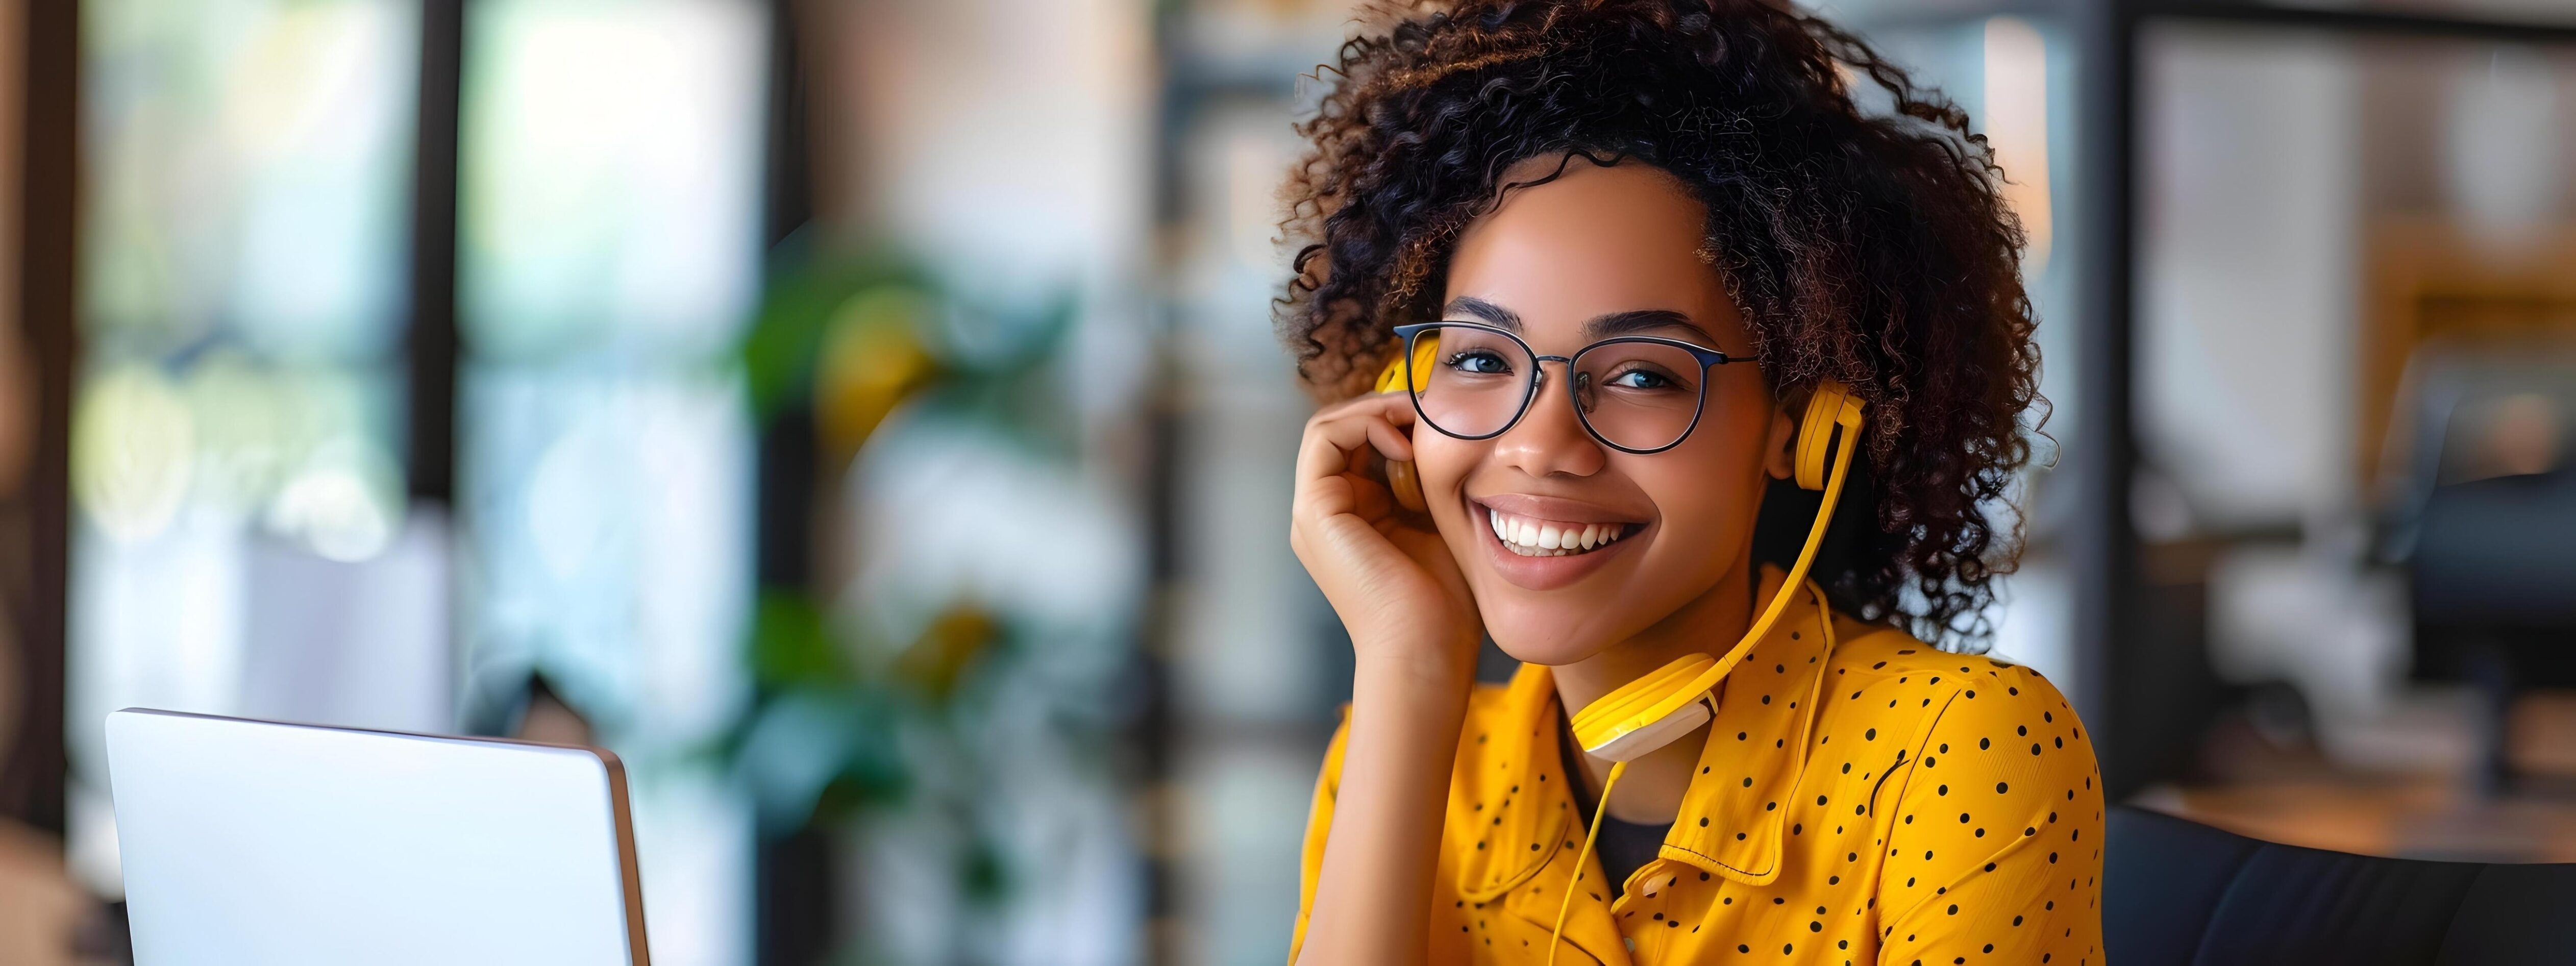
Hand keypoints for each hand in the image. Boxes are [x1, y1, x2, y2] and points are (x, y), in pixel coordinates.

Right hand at [1289, 392, 1481, 675]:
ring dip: (1374, 411)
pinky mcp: (1314, 512)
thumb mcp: (1439, 524)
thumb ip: (1429, 483)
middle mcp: (1325, 512)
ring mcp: (1314, 512)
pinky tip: (1405, 444)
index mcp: (1351, 516)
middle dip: (1384, 408)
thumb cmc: (1444, 603)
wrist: (1426, 650)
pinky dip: (1364, 425)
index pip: (1358, 442)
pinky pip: (1324, 438)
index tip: (1440, 418)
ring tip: (1418, 419)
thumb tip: (1442, 434)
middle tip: (1430, 407)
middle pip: (1339, 429)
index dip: (1394, 418)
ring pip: (1326, 426)